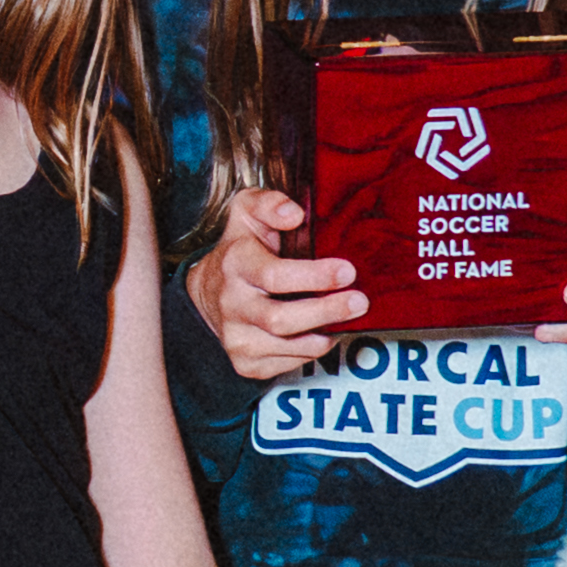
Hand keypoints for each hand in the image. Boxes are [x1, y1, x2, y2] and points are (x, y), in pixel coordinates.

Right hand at [193, 191, 365, 381]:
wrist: (207, 294)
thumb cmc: (240, 249)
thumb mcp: (247, 213)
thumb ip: (269, 203)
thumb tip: (295, 213)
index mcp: (235, 264)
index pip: (274, 276)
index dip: (314, 276)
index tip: (347, 272)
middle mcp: (231, 304)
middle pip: (282, 319)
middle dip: (326, 311)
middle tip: (359, 302)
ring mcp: (236, 337)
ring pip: (288, 346)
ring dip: (324, 333)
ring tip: (347, 318)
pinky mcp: (245, 363)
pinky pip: (287, 363)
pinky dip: (311, 350)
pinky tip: (321, 333)